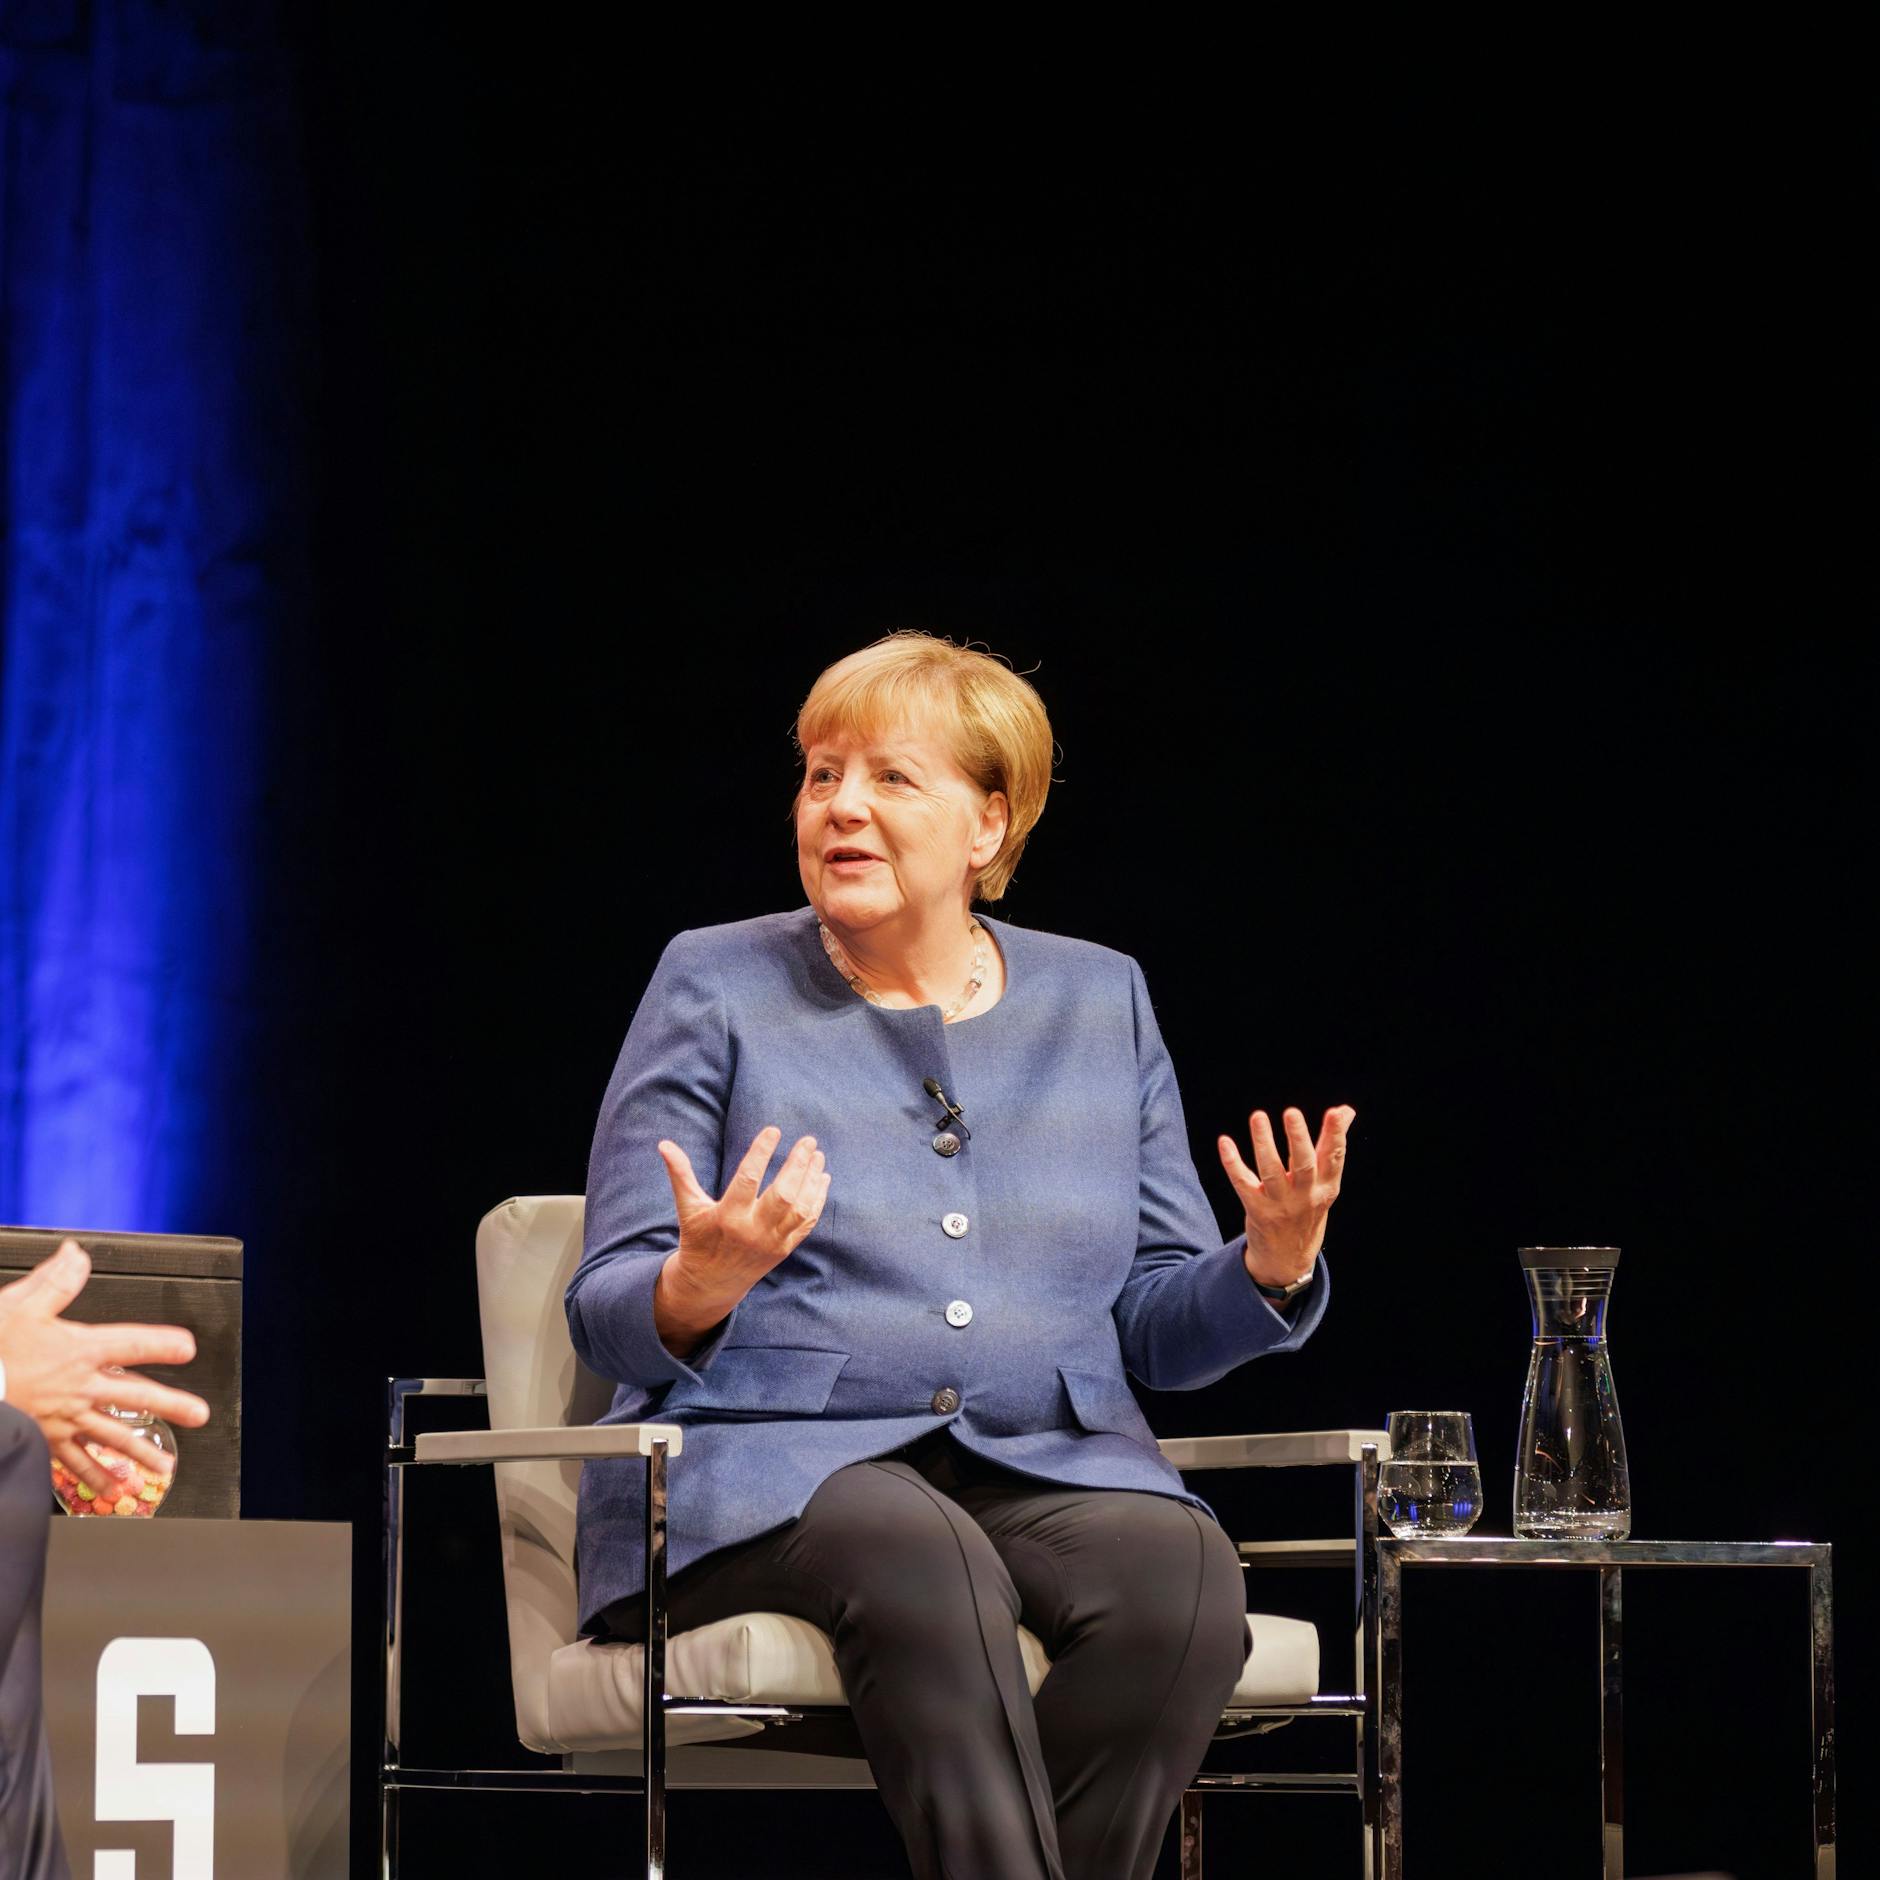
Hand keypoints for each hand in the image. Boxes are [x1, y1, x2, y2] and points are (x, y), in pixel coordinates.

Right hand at [0, 1240, 210, 1494]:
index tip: (187, 1349)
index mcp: (78, 1351)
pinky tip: (114, 1490)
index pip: (130, 1345)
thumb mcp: (18, 1306)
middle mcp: (78, 1388)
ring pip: (112, 1436)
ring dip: (142, 1451)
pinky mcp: (43, 1440)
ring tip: (166, 1465)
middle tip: (199, 1415)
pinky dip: (95, 1478)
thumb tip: (76, 1255)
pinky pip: (76, 1463)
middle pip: (135, 1397)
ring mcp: (63, 1418)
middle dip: (171, 1405)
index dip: (161, 1345)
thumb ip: (54, 1282)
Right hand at [656, 1127, 829, 1323]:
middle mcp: (752, 1231)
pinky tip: (822, 1178)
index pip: (748, 1179)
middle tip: (808, 1140)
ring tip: (817, 1155)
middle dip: (798, 1165)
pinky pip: (807, 1223)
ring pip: (800, 1208)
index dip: (761, 1152)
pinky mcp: (784, 1249)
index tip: (774, 1130)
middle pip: (783, 1194)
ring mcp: (772, 1242)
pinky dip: (817, 1200)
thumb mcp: (688, 1207)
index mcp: (727, 1217)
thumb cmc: (698, 1238)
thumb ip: (680, 1174)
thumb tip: (664, 1144)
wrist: (711, 1283)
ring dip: (812, 1180)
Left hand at [1218, 1105, 1355, 1288]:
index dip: (1336, 1134)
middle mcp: (1306, 1196)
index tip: (1336, 1112)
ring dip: (1264, 1143)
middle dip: (1298, 1138)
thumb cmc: (1308, 1208)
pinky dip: (1233, 1163)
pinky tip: (1225, 1142)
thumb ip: (1332, 1145)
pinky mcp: (1257, 1210)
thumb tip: (1346, 1110)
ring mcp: (1280, 1205)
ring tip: (1258, 1117)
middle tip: (1291, 1113)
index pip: (1334, 1157)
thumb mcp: (1326, 1182)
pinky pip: (1243, 1184)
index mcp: (1326, 1186)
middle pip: (1303, 1165)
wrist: (1288, 1259)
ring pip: (1271, 1171)